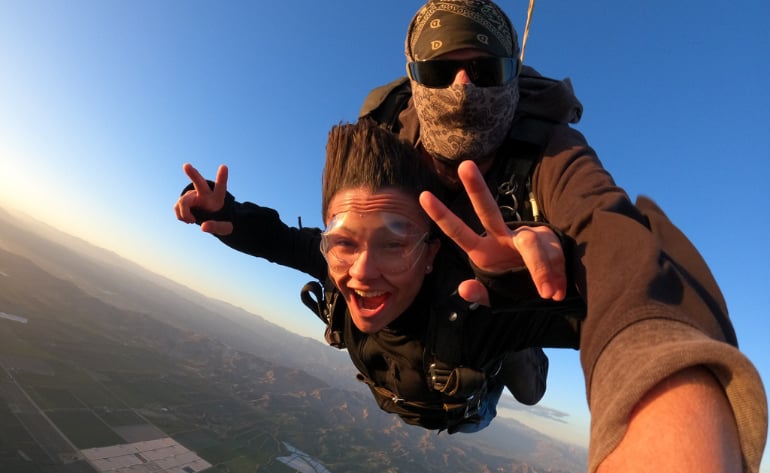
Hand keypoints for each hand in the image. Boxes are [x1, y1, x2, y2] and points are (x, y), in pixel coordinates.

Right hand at [174, 163, 233, 235]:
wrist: (212, 218)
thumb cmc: (221, 221)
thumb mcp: (225, 228)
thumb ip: (217, 227)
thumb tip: (203, 227)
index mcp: (218, 199)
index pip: (221, 187)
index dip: (222, 177)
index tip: (224, 166)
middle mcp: (205, 194)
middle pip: (199, 183)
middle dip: (193, 174)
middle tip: (186, 165)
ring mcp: (193, 196)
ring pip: (183, 201)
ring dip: (184, 214)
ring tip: (192, 221)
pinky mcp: (184, 200)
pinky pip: (177, 207)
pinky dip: (180, 216)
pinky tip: (188, 218)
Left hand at [419, 160, 566, 300]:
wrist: (549, 289)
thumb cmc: (516, 288)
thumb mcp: (496, 297)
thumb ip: (480, 294)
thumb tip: (463, 288)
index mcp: (483, 251)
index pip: (459, 232)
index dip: (442, 216)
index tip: (423, 196)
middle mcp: (501, 236)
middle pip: (487, 210)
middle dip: (476, 188)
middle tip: (465, 166)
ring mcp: (525, 235)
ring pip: (529, 243)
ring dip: (540, 268)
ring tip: (547, 292)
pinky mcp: (548, 240)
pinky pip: (549, 256)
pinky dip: (553, 275)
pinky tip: (556, 291)